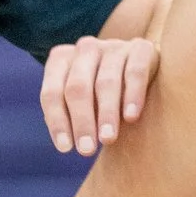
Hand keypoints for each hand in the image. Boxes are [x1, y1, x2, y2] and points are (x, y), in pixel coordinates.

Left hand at [42, 34, 159, 155]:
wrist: (142, 68)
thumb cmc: (102, 94)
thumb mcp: (82, 102)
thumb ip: (69, 115)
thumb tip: (65, 143)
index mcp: (62, 59)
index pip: (53, 93)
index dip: (57, 121)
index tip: (66, 148)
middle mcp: (85, 48)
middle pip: (78, 87)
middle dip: (82, 121)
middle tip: (87, 150)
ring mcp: (114, 46)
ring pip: (106, 81)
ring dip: (106, 113)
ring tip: (107, 139)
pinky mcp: (141, 48)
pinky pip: (135, 71)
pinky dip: (133, 95)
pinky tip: (131, 117)